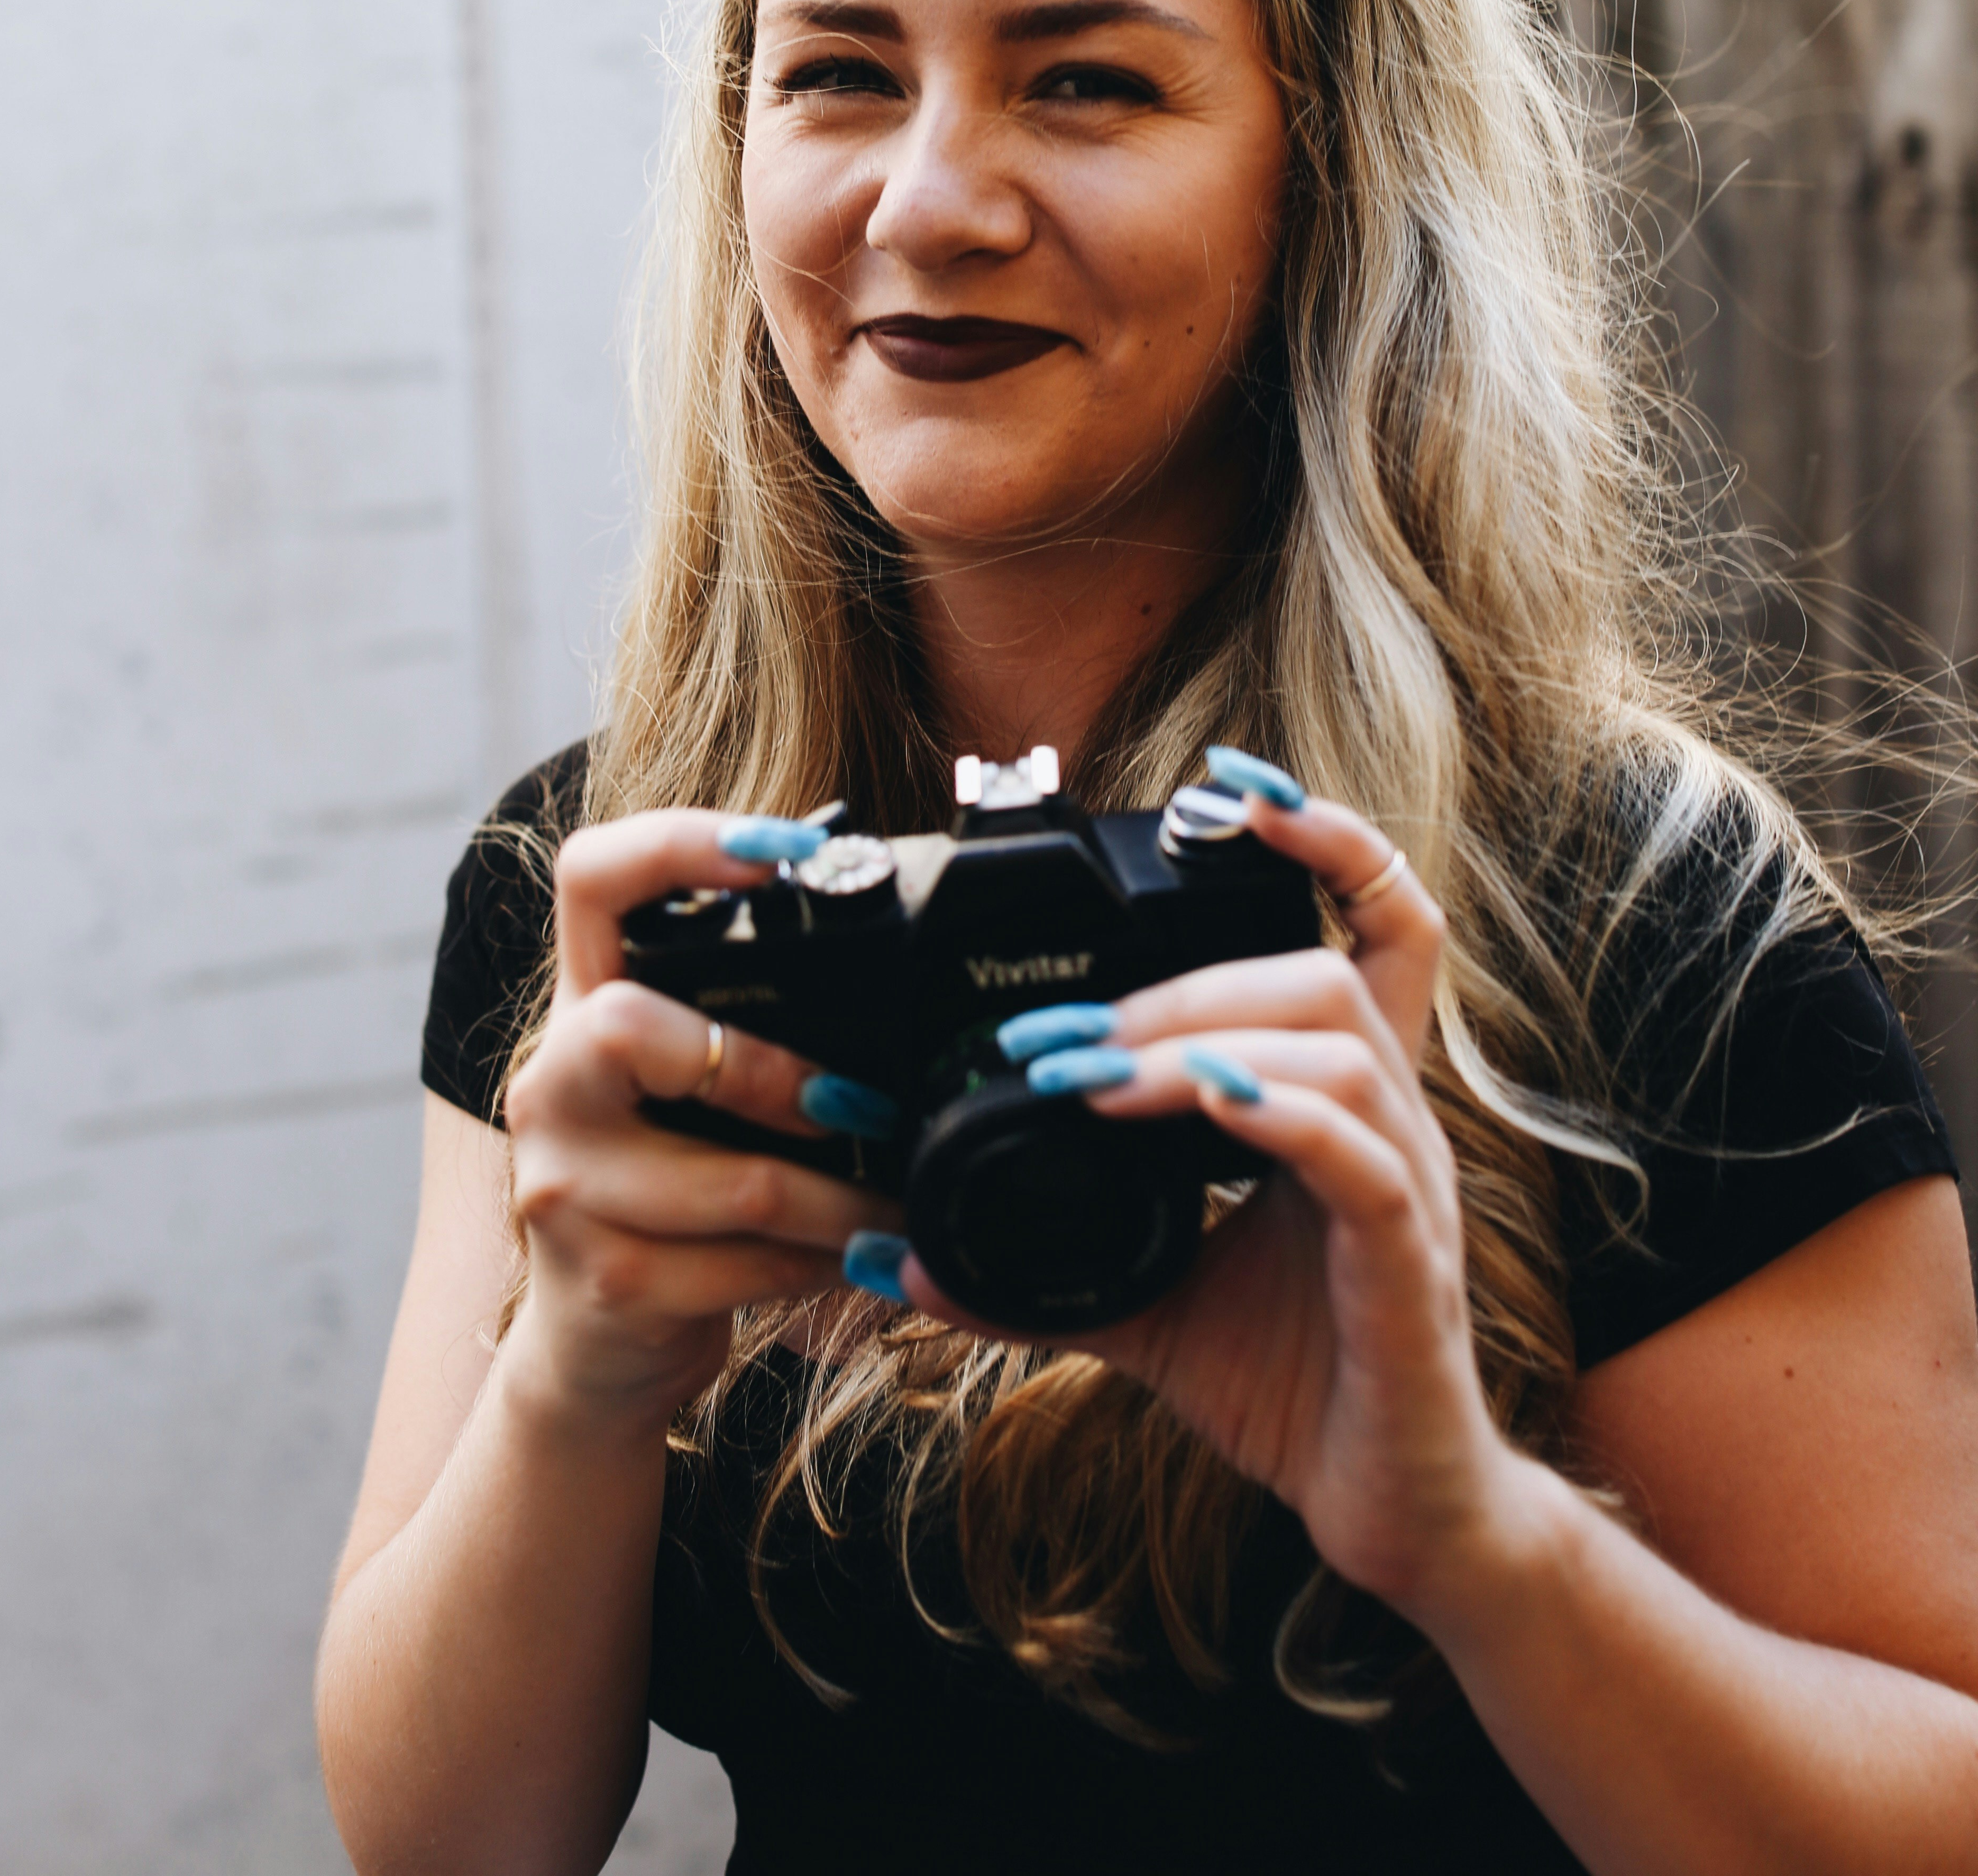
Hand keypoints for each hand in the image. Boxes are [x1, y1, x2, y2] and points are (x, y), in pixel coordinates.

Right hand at [501, 811, 901, 1428]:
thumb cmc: (669, 1190)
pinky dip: (819, 1263)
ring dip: (842, 1199)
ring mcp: (563, 1184)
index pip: (592, 878)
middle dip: (772, 1071)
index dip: (679, 843)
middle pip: (629, 1027)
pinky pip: (743, 1266)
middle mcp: (550, 1080)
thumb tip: (889, 969)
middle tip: (859, 1104)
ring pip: (730, 1179)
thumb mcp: (687, 1089)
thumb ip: (743, 1022)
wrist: (596, 1346)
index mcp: (581, 1004)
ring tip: (895, 1207)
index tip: (782, 850)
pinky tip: (854, 1260)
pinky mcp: (604, 1278)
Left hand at [906, 788, 1524, 1623]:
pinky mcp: (1411, 1266)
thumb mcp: (1152, 1305)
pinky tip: (1199, 1107)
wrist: (1398, 1519)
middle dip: (1182, 975)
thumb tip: (899, 1260)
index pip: (1381, 927)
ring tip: (1091, 1078)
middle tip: (1057, 1039)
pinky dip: (1271, 1112)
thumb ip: (1042, 1271)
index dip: (1326, 842)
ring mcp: (1411, 1190)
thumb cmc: (1296, 1389)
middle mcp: (1392, 1124)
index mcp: (1347, 1105)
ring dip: (1198, 1037)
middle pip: (1327, 970)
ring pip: (1335, 1040)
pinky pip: (1358, 1154)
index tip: (1230, 791)